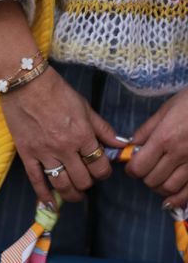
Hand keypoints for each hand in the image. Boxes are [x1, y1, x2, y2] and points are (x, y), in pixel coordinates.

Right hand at [0, 63, 125, 206]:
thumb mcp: (84, 105)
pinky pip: (37, 181)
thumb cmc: (56, 90)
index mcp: (82, 134)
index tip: (102, 169)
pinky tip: (51, 205)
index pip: (100, 165)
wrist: (26, 82)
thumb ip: (102, 127)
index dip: (104, 171)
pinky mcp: (27, 153)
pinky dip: (44, 196)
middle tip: (88, 178)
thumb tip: (120, 143)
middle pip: (83, 179)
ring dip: (72, 194)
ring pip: (63, 184)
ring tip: (75, 194)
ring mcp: (44, 152)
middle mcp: (65, 147)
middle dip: (89, 182)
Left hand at [126, 87, 187, 207]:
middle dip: (144, 177)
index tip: (131, 165)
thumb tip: (132, 145)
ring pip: (170, 189)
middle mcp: (179, 154)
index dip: (131, 169)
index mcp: (164, 137)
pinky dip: (178, 199)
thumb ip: (147, 130)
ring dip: (159, 187)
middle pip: (152, 180)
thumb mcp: (166, 110)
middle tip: (145, 169)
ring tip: (158, 177)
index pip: (139, 166)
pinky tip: (172, 196)